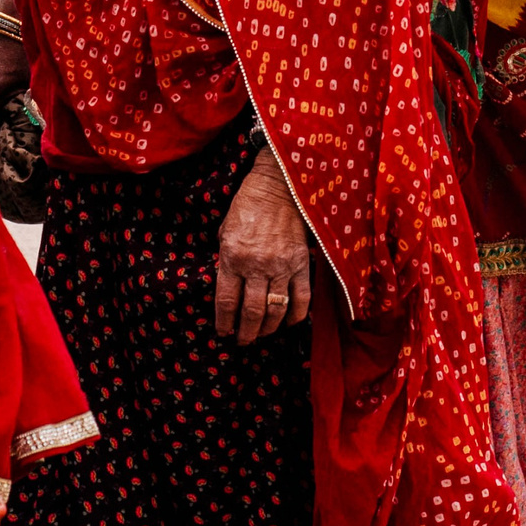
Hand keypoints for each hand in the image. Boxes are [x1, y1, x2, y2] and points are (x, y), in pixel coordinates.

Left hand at [215, 146, 311, 344]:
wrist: (278, 185)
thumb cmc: (247, 206)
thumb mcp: (226, 231)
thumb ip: (226, 260)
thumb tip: (230, 287)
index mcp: (233, 257)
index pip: (226, 301)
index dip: (224, 323)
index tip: (224, 332)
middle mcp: (257, 265)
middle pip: (252, 313)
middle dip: (246, 333)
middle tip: (242, 341)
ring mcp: (282, 266)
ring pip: (276, 311)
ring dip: (267, 329)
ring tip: (262, 334)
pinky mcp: (302, 263)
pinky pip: (302, 299)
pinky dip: (296, 316)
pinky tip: (288, 322)